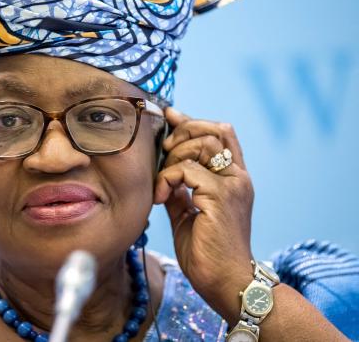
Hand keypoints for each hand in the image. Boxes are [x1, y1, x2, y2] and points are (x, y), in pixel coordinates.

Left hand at [153, 107, 254, 322]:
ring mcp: (232, 186)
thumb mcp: (189, 214)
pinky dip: (167, 178)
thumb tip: (165, 172)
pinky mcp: (220, 197)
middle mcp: (239, 178)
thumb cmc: (207, 253)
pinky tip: (161, 197)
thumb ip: (181, 190)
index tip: (171, 117)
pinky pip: (187, 169)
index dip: (194, 121)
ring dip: (174, 157)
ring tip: (163, 183)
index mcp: (235, 180)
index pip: (222, 134)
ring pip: (201, 144)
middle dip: (183, 132)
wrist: (225, 282)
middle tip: (165, 151)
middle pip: (214, 130)